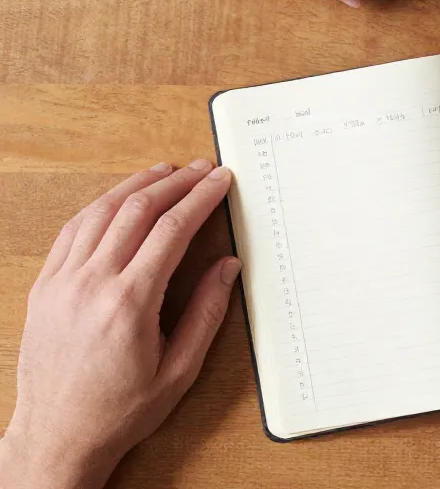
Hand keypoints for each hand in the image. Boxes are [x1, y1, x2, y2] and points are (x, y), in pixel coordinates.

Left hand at [0, 161, 238, 488]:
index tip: (219, 182)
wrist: (57, 436)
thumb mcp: (179, 370)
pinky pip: (72, 230)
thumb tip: (228, 267)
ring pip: (101, 212)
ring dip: (137, 185)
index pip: (172, 230)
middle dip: (175, 183)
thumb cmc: (118, 410)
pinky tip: (119, 199)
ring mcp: (62, 283)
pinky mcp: (44, 287)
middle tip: (200, 170)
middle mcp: (91, 285)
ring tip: (165, 172)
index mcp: (129, 304)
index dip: (201, 198)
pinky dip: (100, 205)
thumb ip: (206, 312)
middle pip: (137, 210)